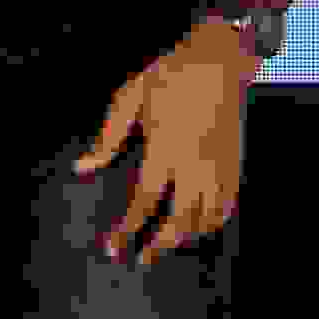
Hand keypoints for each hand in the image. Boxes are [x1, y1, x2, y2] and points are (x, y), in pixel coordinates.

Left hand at [71, 23, 254, 266]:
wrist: (219, 59)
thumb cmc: (170, 76)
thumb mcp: (128, 99)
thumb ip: (105, 138)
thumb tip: (82, 168)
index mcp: (165, 149)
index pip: (144, 201)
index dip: (128, 228)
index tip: (114, 246)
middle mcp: (195, 163)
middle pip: (179, 220)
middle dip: (158, 245)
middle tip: (140, 259)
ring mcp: (219, 166)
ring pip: (206, 217)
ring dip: (185, 238)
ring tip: (164, 246)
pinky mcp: (235, 164)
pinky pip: (227, 205)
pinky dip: (212, 222)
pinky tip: (198, 228)